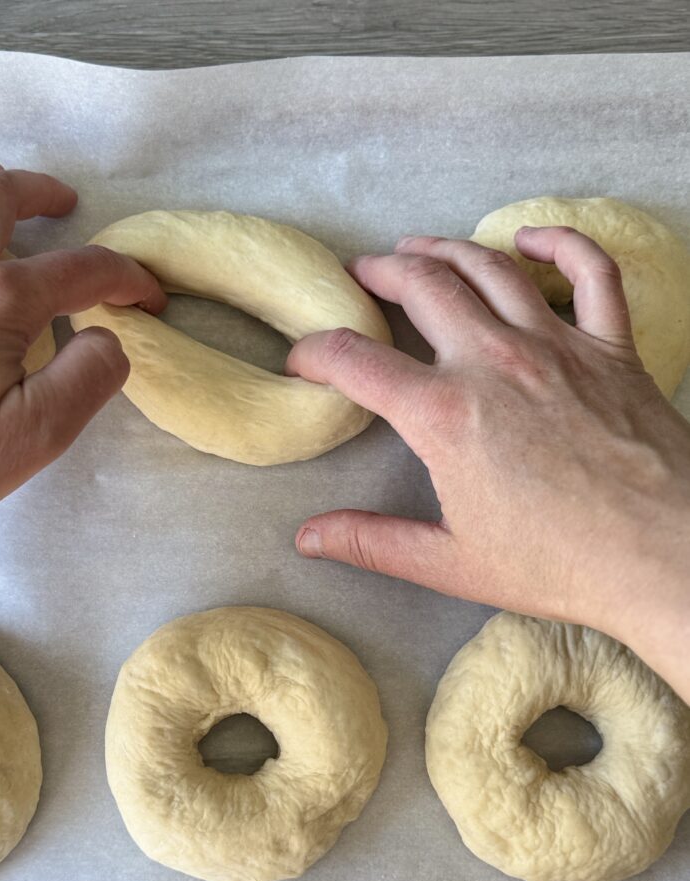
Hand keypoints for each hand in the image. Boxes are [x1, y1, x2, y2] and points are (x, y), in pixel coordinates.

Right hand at [287, 228, 689, 695]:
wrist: (665, 556)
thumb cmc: (561, 564)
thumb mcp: (451, 562)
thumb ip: (372, 543)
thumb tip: (308, 536)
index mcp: (444, 416)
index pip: (356, 362)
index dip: (317, 353)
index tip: (304, 358)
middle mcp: (493, 362)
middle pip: (422, 287)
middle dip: (380, 273)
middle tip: (361, 273)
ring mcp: (556, 345)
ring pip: (489, 268)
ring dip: (445, 248)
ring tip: (416, 245)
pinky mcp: (609, 346)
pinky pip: (588, 272)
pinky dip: (559, 244)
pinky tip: (530, 238)